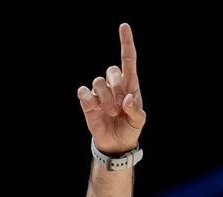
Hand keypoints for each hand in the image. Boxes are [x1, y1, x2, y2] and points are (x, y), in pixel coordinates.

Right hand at [77, 22, 145, 154]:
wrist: (116, 143)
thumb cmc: (130, 128)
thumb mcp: (139, 121)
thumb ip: (136, 110)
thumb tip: (127, 98)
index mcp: (130, 85)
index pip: (128, 59)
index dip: (126, 42)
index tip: (124, 27)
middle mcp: (114, 85)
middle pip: (112, 70)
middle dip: (116, 87)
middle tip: (120, 106)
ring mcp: (100, 92)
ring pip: (98, 82)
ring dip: (105, 99)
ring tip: (112, 113)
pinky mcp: (88, 101)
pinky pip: (83, 91)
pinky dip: (89, 99)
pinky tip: (95, 108)